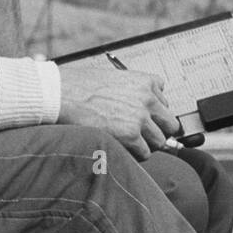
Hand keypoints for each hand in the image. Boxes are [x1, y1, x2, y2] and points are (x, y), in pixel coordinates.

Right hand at [57, 64, 177, 160]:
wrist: (62, 94)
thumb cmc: (80, 85)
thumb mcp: (114, 78)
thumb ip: (132, 92)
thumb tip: (137, 108)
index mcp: (146, 81)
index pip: (165, 102)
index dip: (153, 113)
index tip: (144, 118)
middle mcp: (148, 98)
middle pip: (170, 124)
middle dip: (157, 130)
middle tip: (141, 135)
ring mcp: (141, 117)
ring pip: (160, 141)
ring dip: (146, 144)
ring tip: (128, 142)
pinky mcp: (131, 135)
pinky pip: (145, 153)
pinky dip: (135, 154)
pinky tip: (121, 147)